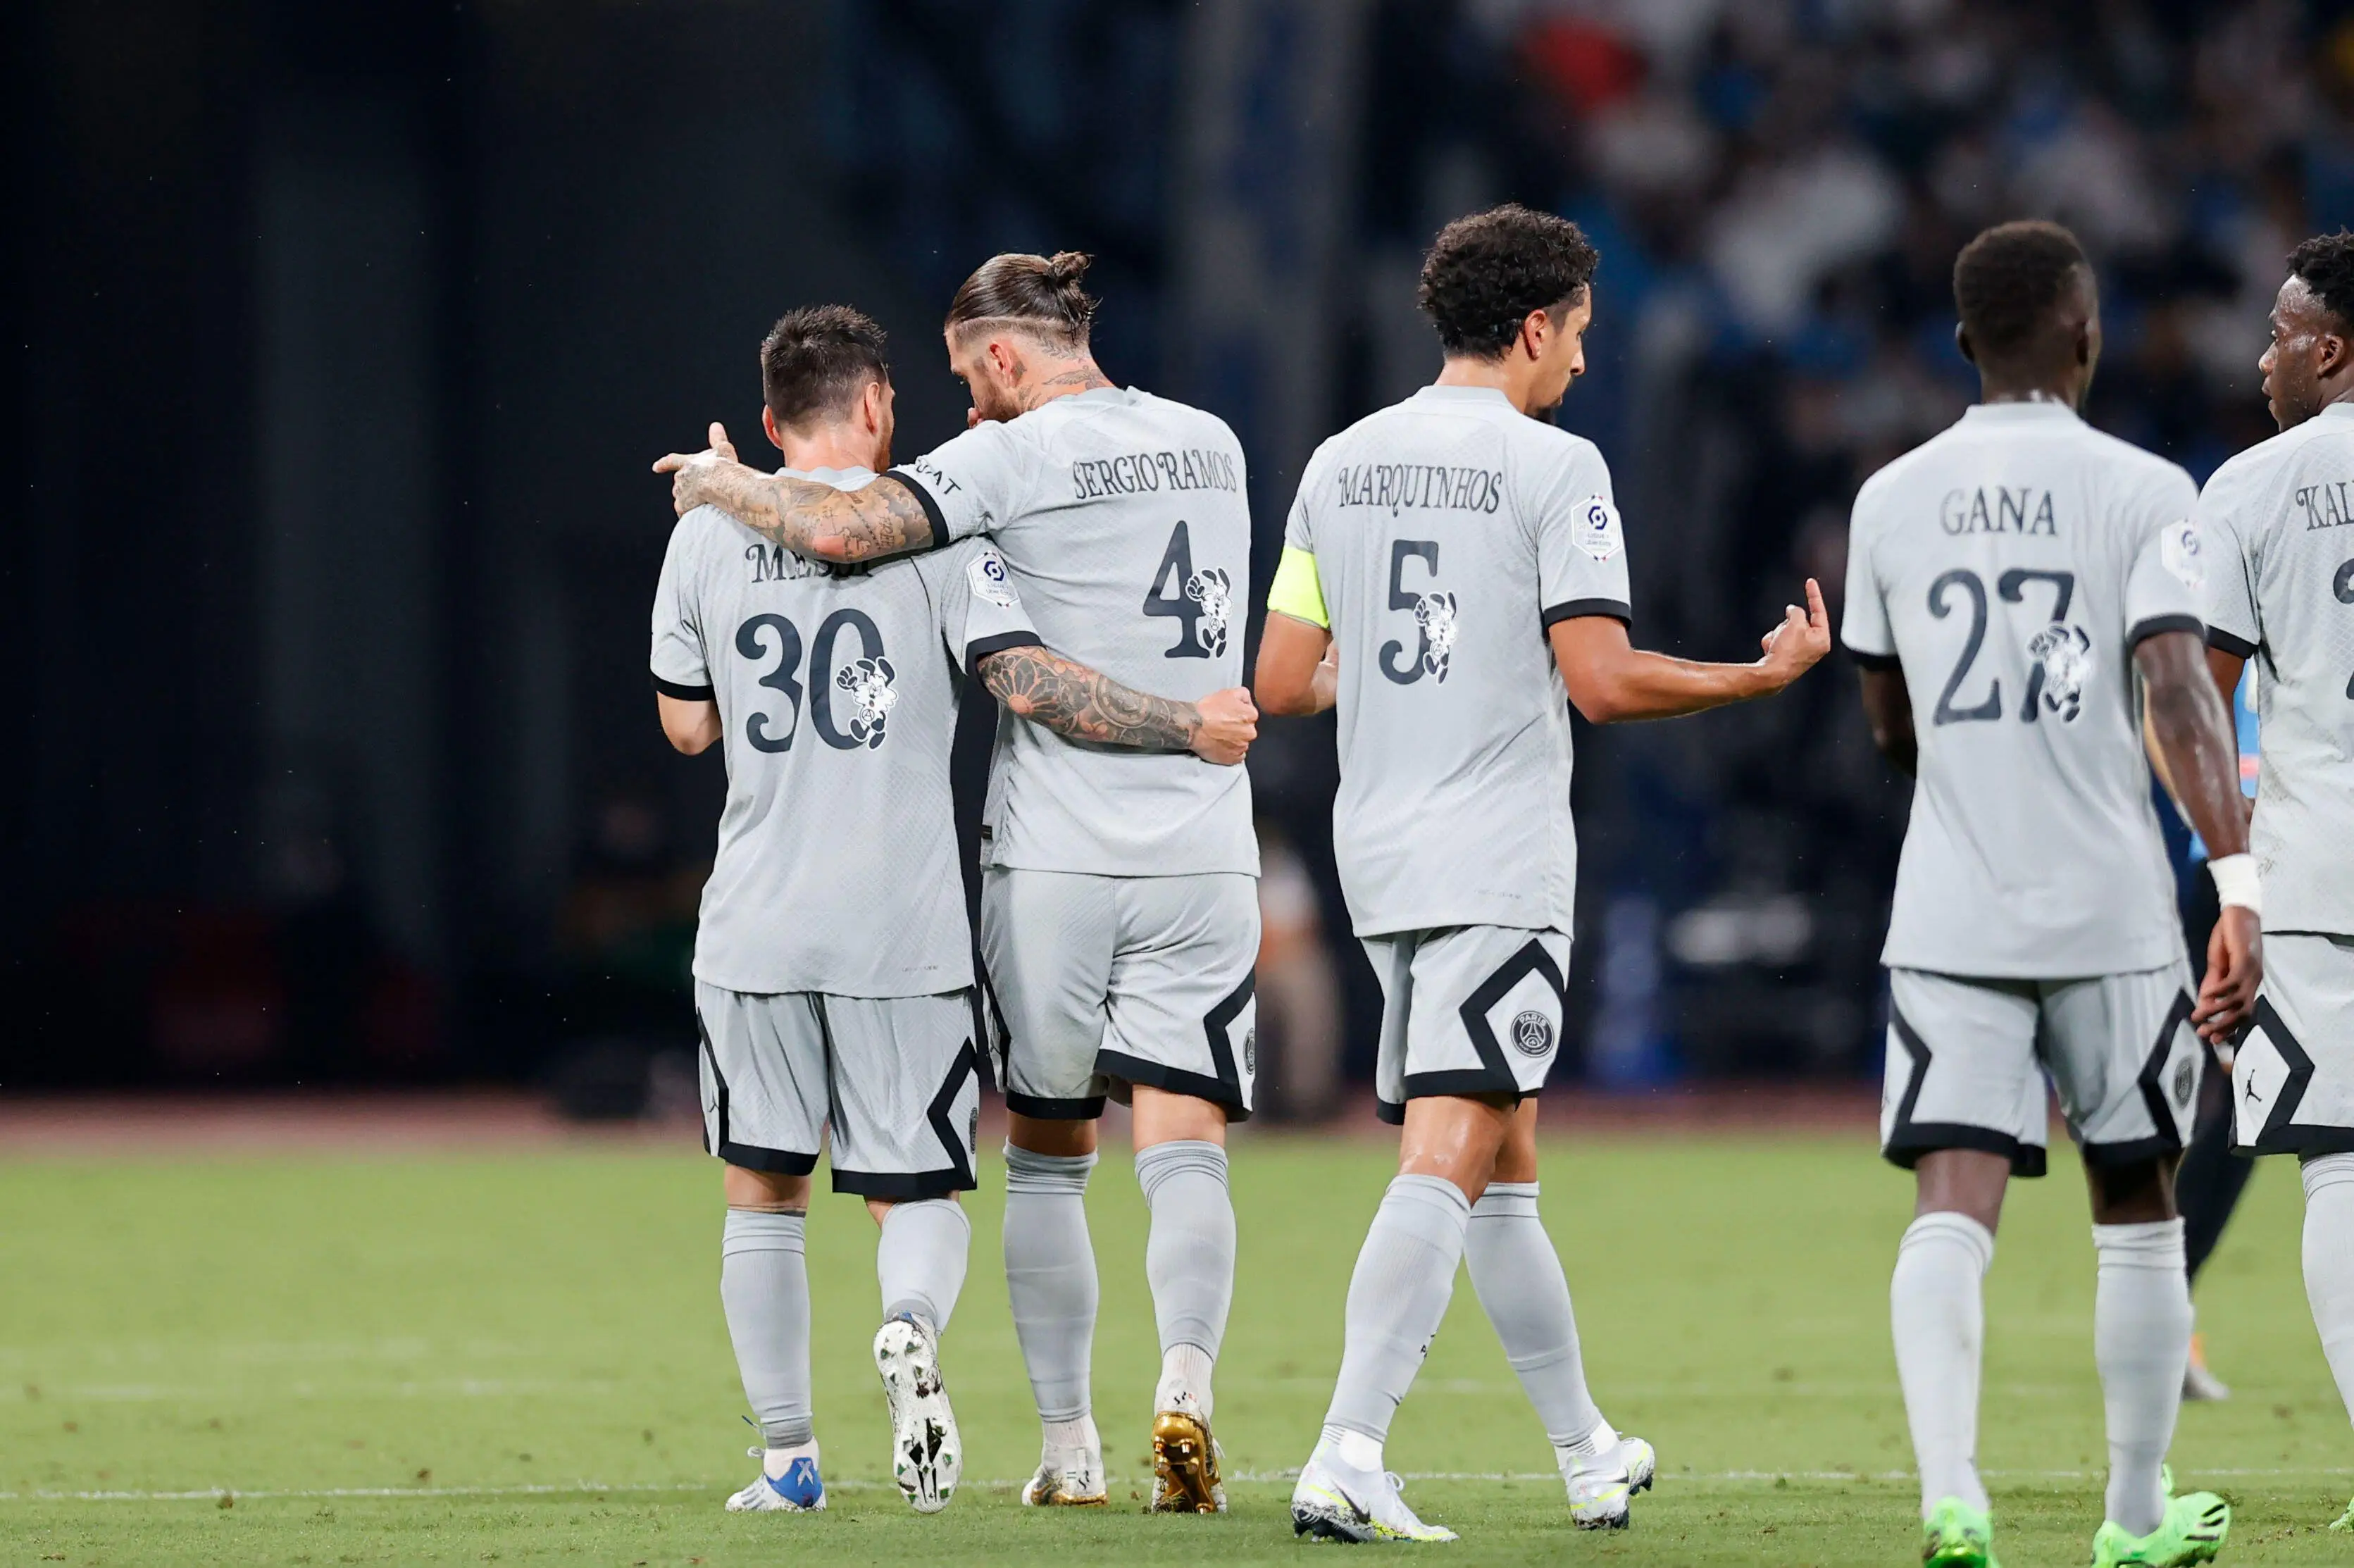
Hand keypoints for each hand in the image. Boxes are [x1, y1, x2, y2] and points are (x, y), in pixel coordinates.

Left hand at [652, 422, 741, 516]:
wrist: (722, 485)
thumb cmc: (724, 467)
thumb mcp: (723, 449)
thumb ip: (717, 438)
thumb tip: (715, 425)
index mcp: (688, 463)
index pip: (671, 461)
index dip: (664, 464)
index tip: (655, 467)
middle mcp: (681, 477)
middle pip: (679, 483)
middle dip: (686, 486)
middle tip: (700, 491)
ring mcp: (680, 493)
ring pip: (680, 498)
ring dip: (689, 500)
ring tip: (703, 503)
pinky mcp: (683, 507)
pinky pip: (684, 512)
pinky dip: (689, 513)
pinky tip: (699, 515)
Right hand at [1191, 687, 1258, 764]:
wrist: (1192, 726)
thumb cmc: (1207, 710)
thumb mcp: (1228, 692)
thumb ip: (1244, 695)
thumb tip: (1247, 702)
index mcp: (1251, 715)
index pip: (1250, 715)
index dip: (1238, 714)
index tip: (1228, 715)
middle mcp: (1250, 732)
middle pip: (1247, 730)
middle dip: (1237, 728)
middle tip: (1222, 725)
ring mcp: (1242, 746)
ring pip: (1242, 743)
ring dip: (1234, 740)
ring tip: (1219, 736)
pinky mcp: (1233, 758)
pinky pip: (1237, 756)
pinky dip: (1230, 752)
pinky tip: (1221, 745)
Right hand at [1755, 578, 1831, 690]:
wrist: (1770, 675)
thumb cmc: (1787, 652)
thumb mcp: (1794, 624)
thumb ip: (1797, 613)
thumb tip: (1793, 611)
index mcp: (1822, 639)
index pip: (1820, 611)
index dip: (1814, 595)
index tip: (1810, 582)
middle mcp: (1814, 647)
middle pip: (1800, 621)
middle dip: (1788, 623)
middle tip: (1784, 632)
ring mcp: (1801, 653)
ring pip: (1786, 629)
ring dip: (1778, 632)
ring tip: (1776, 644)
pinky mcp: (1788, 656)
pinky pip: (1779, 639)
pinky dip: (1773, 642)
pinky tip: (1771, 650)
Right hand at [2193, 905, 2261, 1043]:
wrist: (2239, 913)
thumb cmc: (2229, 937)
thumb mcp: (2218, 965)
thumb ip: (2213, 984)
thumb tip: (2205, 1005)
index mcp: (2248, 983)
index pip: (2242, 1013)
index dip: (2229, 1028)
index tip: (2212, 1039)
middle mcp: (2253, 981)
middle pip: (2243, 1012)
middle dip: (2224, 1026)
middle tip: (2204, 1034)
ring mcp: (2251, 972)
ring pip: (2238, 1001)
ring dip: (2218, 1012)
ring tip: (2198, 1016)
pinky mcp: (2245, 961)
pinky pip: (2232, 982)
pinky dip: (2218, 991)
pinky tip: (2204, 995)